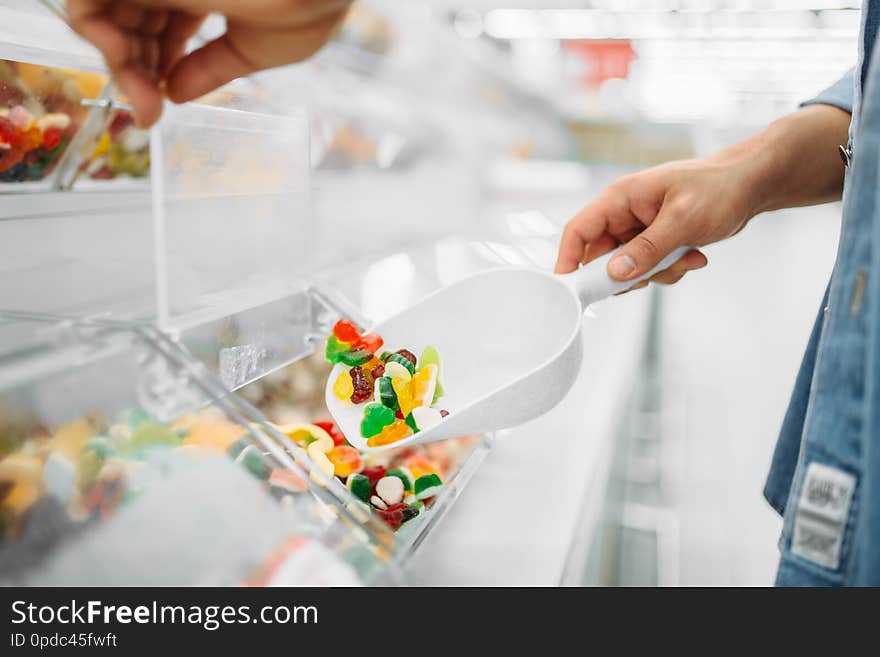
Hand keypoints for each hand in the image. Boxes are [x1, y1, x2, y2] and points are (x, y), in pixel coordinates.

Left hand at [67, 0, 351, 126]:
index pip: (158, 27)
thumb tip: (176, 93)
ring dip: (117, 64)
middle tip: (148, 111)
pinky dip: (97, 38)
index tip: (158, 105)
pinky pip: (87, 4)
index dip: (155, 67)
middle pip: (128, 25)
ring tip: (143, 100)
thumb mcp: (259, 48)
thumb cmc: (310, 1)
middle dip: (134, 73)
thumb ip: (213, 68)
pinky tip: (127, 69)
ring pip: (103, 15)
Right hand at [554, 156, 762, 287]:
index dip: (568, 260)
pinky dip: (670, 268)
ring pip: (628, 267)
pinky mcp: (656, 240)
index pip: (579, 231)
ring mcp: (640, 228)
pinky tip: (694, 255)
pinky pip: (649, 267)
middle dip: (628, 272)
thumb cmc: (718, 188)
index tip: (570, 289)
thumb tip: (615, 273)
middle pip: (602, 256)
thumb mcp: (681, 221)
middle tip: (650, 275)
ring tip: (687, 256)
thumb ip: (646, 249)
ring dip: (657, 271)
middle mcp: (625, 214)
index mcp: (620, 199)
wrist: (751, 184)